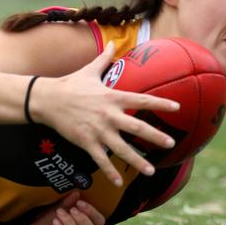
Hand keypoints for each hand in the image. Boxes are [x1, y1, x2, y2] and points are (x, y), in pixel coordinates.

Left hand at [7, 191, 104, 224]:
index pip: (100, 221)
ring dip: (70, 223)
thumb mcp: (60, 208)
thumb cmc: (48, 220)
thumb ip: (68, 202)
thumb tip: (77, 193)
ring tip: (60, 212)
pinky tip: (56, 221)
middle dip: (84, 220)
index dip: (92, 212)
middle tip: (73, 209)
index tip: (79, 202)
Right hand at [32, 42, 179, 185]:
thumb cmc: (70, 84)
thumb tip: (113, 42)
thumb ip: (104, 59)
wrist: (47, 99)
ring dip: (137, 161)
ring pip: (122, 148)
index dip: (160, 104)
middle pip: (137, 127)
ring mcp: (97, 130)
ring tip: (151, 171)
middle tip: (171, 144)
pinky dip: (110, 171)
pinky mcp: (86, 141)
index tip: (177, 108)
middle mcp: (108, 114)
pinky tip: (119, 182)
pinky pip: (101, 159)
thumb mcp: (89, 70)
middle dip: (155, 137)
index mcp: (112, 96)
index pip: (141, 100)